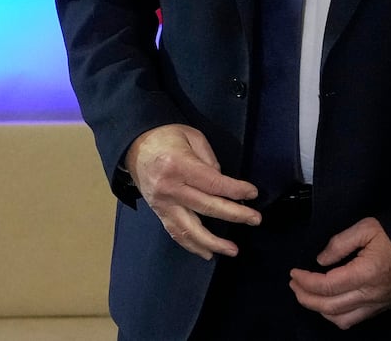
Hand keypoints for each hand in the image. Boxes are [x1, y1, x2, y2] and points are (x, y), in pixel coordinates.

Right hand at [124, 123, 259, 258]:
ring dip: (213, 242)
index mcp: (179, 166)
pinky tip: (208, 253)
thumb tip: (222, 183)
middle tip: (255, 219)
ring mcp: (162, 204)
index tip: (253, 193)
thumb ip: (209, 159)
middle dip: (234, 215)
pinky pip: (176, 233)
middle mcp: (170, 189)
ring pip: (190, 229)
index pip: (213, 184)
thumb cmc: (167, 136)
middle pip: (207, 207)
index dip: (235, 190)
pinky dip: (192, 245)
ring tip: (233, 250)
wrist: (135, 146)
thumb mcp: (192, 136)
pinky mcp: (159, 213)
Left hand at [288, 217, 390, 329]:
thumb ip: (340, 243)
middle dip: (306, 297)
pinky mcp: (383, 306)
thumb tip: (320, 260)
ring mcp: (378, 304)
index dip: (305, 281)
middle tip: (294, 284)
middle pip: (329, 307)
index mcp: (365, 274)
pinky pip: (354, 320)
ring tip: (308, 294)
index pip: (326, 286)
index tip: (293, 273)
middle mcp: (371, 294)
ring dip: (319, 310)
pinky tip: (329, 303)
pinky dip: (336, 315)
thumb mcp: (366, 227)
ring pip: (340, 319)